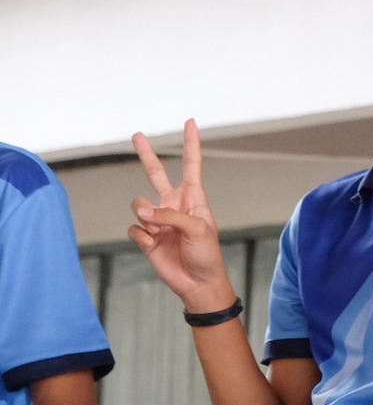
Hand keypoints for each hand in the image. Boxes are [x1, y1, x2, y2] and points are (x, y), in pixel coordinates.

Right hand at [128, 120, 233, 313]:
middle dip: (147, 154)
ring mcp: (158, 220)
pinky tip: (154, 245)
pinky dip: (142, 236)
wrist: (197, 282)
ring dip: (145, 216)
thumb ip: (170, 216)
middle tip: (137, 134)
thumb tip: (141, 210)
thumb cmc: (206, 254)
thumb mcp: (198, 229)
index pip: (192, 165)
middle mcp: (173, 205)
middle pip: (156, 173)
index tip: (190, 122)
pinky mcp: (146, 236)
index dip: (191, 143)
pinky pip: (134, 228)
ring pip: (138, 204)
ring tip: (158, 230)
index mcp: (193, 198)